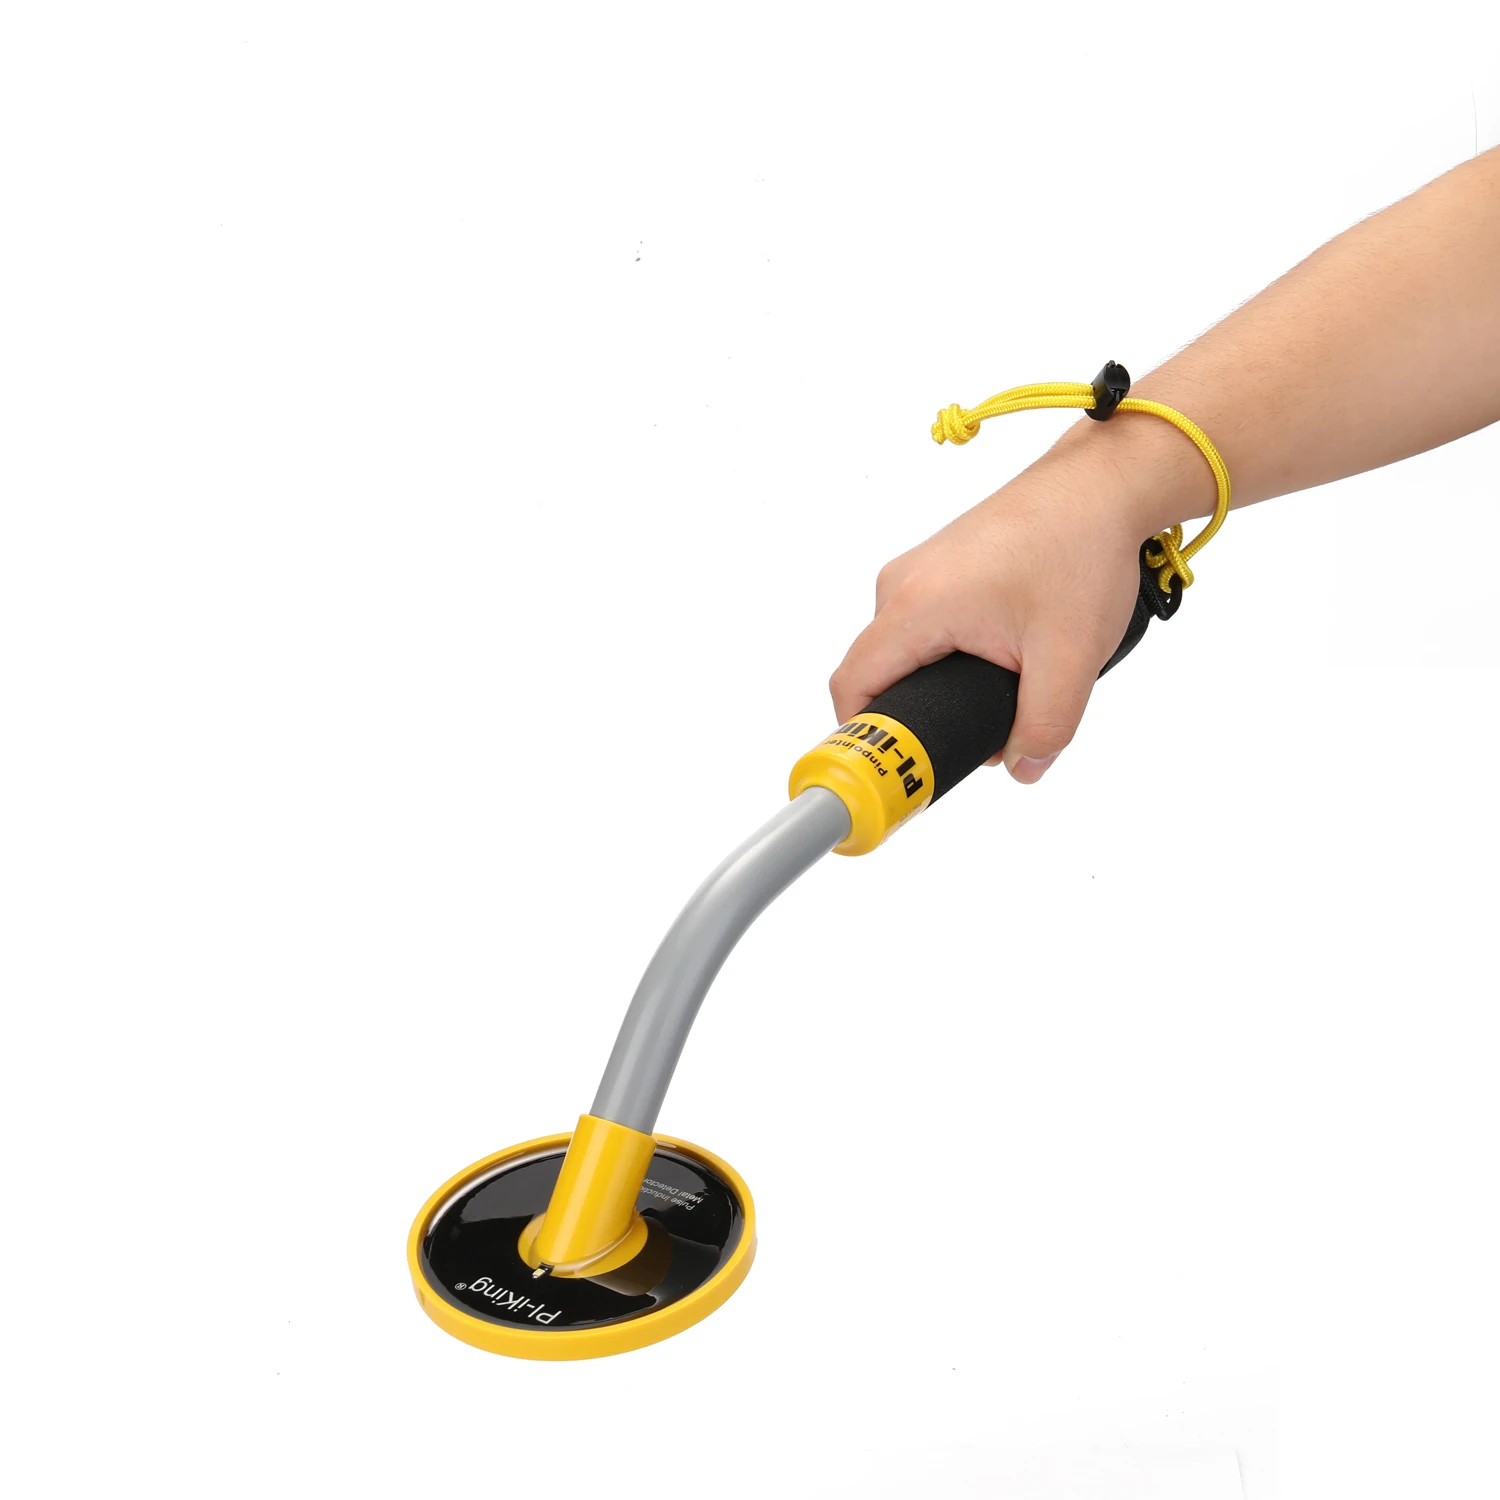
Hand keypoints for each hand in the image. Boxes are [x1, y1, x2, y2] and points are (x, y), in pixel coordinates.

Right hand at [828, 437, 1176, 783]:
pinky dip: (949, 652)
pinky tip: (1000, 656)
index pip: (853, 686)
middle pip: (877, 672)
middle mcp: (902, 584)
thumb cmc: (1081, 548)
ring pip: (903, 649)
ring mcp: (918, 570)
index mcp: (916, 606)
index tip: (896, 768)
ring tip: (1002, 687)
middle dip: (918, 713)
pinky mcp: (938, 566)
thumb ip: (1046, 725)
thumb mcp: (1071, 656)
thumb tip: (1024, 768)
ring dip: (939, 681)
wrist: (1102, 484)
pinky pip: (922, 624)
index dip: (865, 735)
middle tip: (975, 735)